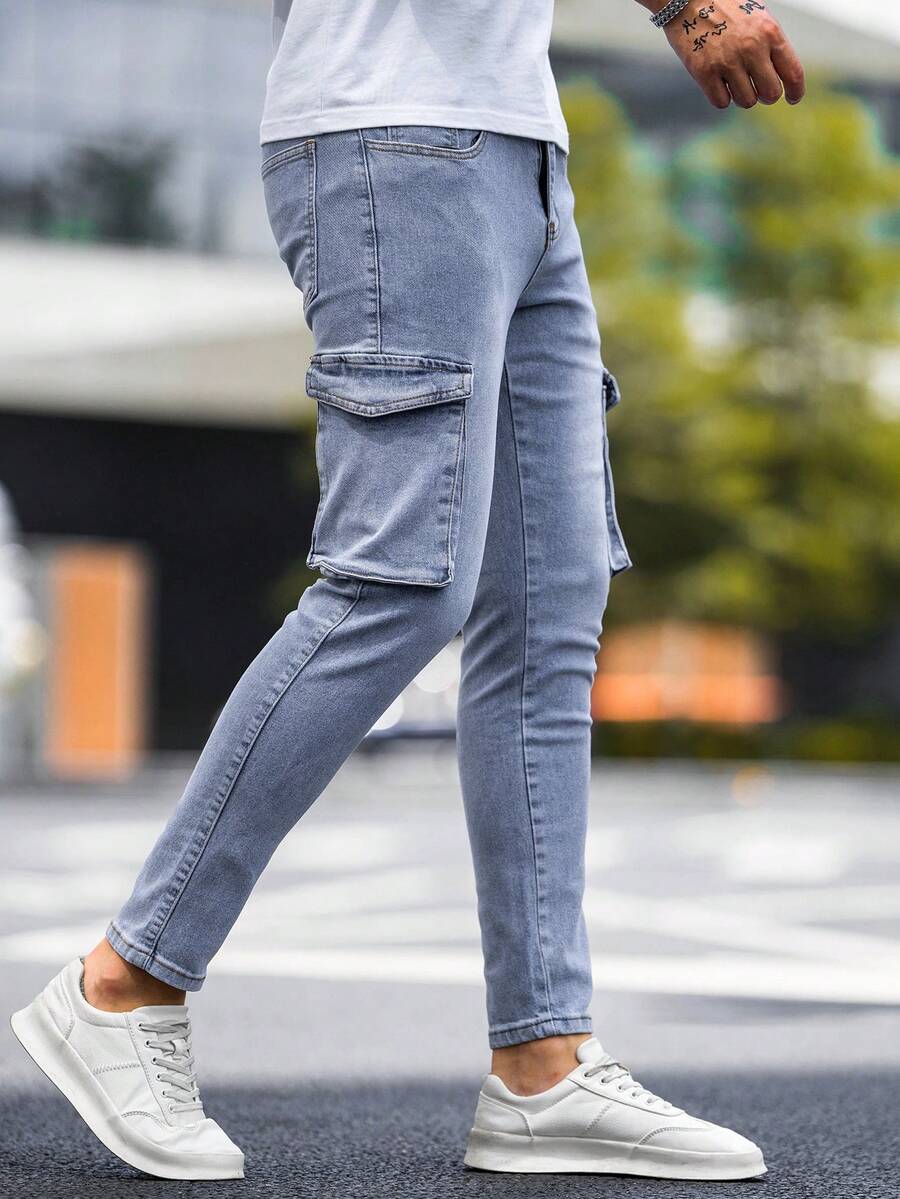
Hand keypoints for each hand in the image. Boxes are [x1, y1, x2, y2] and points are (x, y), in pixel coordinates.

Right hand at [650, 1, 805, 109]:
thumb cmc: (726, 7)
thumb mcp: (758, 17)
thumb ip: (771, 44)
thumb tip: (779, 76)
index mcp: (770, 32)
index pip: (792, 72)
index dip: (796, 91)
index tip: (792, 98)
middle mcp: (751, 48)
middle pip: (770, 94)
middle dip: (766, 95)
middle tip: (758, 89)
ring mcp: (727, 61)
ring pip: (746, 101)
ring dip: (742, 96)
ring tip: (735, 80)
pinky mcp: (704, 72)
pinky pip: (721, 102)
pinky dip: (721, 97)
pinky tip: (718, 82)